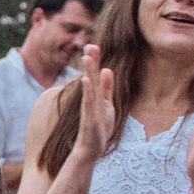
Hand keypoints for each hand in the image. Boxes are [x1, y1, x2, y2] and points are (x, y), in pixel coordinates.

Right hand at [71, 44, 119, 159]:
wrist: (90, 148)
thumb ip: (107, 88)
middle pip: (91, 77)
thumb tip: (107, 69)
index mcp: (96, 96)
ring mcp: (89, 109)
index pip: (95, 75)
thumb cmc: (99, 127)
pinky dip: (87, 91)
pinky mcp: (89, 118)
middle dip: (91, 61)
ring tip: (88, 57)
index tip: (94, 45)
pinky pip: (88, 103)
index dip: (95, 61)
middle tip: (90, 45)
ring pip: (89, 88)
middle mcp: (91, 100)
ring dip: (88, 72)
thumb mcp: (107, 105)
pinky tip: (86, 80)